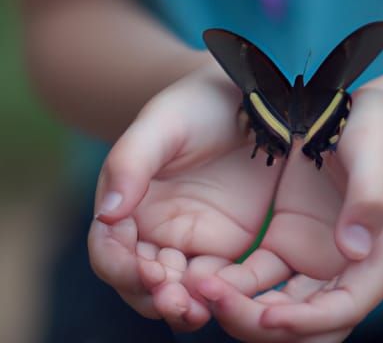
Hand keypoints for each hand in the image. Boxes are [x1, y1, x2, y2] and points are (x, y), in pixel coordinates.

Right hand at [88, 63, 284, 330]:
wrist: (246, 100)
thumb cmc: (197, 106)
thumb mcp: (162, 124)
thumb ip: (131, 162)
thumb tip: (106, 213)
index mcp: (127, 201)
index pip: (109, 248)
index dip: (120, 266)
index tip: (145, 269)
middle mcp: (153, 227)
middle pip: (140, 280)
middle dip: (151, 295)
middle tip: (174, 301)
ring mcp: (190, 238)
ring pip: (177, 288)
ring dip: (182, 306)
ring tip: (198, 311)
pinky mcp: (226, 243)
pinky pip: (216, 281)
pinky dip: (215, 296)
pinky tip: (227, 299)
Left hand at [193, 73, 382, 341]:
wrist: (361, 116)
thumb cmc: (379, 131)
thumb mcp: (378, 154)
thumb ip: (371, 197)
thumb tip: (354, 250)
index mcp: (379, 254)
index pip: (346, 306)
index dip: (309, 321)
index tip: (268, 317)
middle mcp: (346, 266)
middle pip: (309, 322)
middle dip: (264, 324)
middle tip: (217, 300)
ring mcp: (314, 256)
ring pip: (281, 305)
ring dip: (244, 309)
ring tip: (202, 288)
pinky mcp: (288, 240)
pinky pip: (261, 276)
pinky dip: (238, 284)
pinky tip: (207, 274)